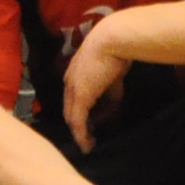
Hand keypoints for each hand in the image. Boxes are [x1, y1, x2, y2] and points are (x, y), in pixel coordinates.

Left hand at [61, 15, 134, 151]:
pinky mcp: (79, 98)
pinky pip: (78, 122)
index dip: (81, 111)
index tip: (90, 122)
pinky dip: (81, 135)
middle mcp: (70, 82)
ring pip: (72, 117)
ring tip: (89, 143)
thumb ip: (110, 90)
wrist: (112, 40)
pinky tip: (87, 144)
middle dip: (79, 124)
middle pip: (70, 109)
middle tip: (88, 137)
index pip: (73, 98)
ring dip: (81, 131)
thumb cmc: (114, 50)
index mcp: (75, 73)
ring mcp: (73, 90)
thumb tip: (114, 106)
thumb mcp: (112, 74)